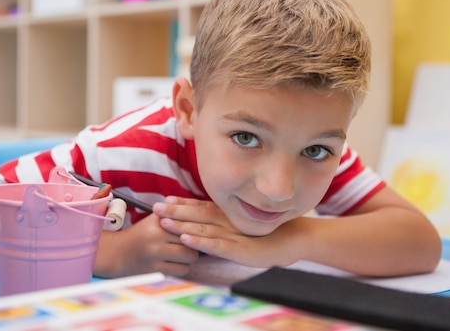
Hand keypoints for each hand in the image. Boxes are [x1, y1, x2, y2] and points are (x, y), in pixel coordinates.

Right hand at [93, 212, 198, 277]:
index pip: (187, 221)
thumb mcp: (155, 218)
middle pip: (191, 239)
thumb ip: (175, 212)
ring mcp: (155, 254)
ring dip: (190, 256)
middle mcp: (156, 235)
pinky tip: (176, 263)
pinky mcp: (155, 270)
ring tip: (184, 253)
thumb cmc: (142, 234)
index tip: (200, 228)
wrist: (118, 253)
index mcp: (158, 219)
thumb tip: (198, 208)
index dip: (196, 226)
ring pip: (189, 256)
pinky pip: (182, 270)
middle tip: (191, 242)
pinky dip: (182, 267)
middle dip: (194, 242)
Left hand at [153, 196, 298, 267]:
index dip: (182, 204)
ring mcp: (233, 234)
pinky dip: (200, 241)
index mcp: (228, 214)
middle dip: (174, 211)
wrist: (294, 238)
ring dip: (181, 225)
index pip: (201, 207)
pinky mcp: (239, 249)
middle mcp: (227, 221)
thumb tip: (210, 219)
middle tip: (155, 207)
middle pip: (196, 215)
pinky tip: (186, 239)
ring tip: (163, 222)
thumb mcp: (245, 223)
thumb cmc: (269, 231)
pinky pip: (216, 245)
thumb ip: (228, 220)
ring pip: (202, 228)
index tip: (165, 200)